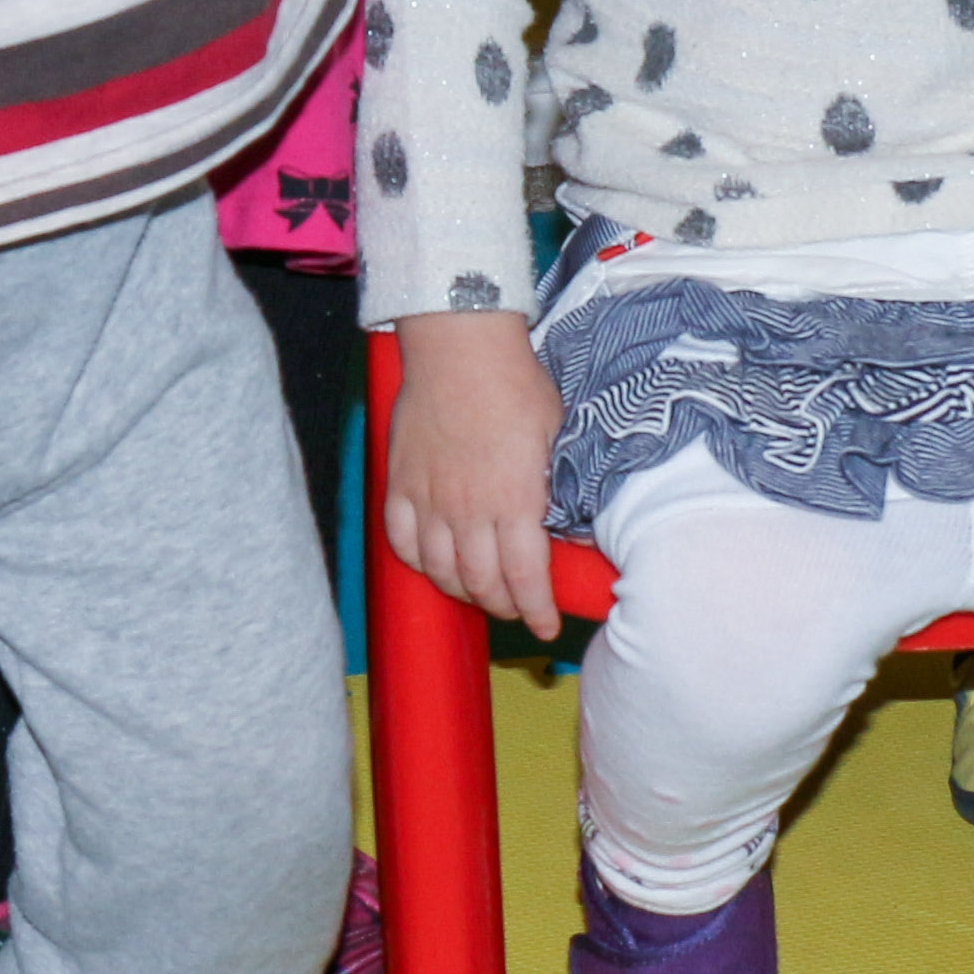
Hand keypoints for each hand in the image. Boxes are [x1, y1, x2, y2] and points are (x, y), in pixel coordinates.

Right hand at [383, 311, 566, 639]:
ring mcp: (429, 501)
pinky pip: (402, 542)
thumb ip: (562, 490)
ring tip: (478, 591)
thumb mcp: (559, 438)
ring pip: (440, 572)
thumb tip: (574, 531)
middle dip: (504, 606)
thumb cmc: (516, 386)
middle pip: (482, 585)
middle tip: (516, 607)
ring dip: (462, 591)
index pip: (526, 580)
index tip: (547, 626)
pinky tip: (432, 561)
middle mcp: (469, 512)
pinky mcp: (400, 484)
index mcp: (516, 503)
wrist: (461, 347)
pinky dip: (418, 561)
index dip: (538, 613)